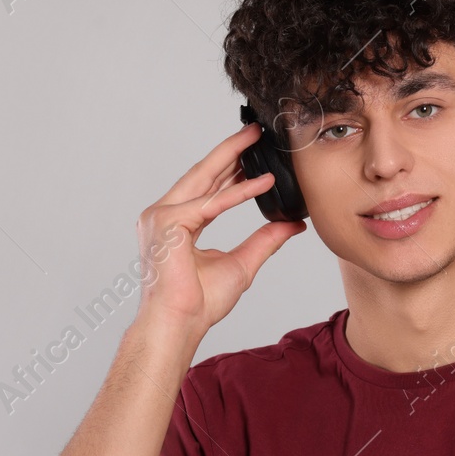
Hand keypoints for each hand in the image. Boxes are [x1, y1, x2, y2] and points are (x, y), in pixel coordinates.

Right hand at [135, 122, 305, 343]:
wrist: (180, 324)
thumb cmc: (200, 303)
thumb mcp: (243, 263)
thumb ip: (265, 240)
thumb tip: (293, 224)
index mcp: (177, 224)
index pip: (207, 188)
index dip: (231, 169)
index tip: (253, 154)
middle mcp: (164, 215)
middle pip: (202, 175)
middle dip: (230, 151)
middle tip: (255, 131)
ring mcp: (161, 217)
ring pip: (203, 178)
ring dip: (231, 156)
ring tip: (255, 139)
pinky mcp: (167, 223)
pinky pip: (210, 204)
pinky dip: (237, 193)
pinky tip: (262, 182)